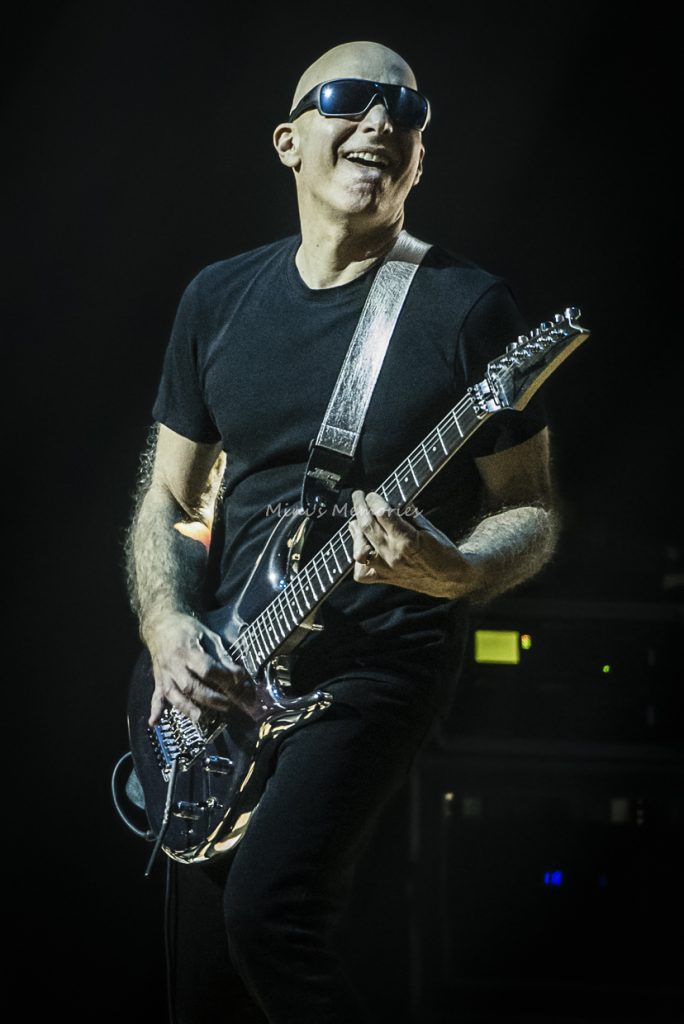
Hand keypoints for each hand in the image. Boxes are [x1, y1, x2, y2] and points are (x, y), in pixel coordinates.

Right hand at [144, 612, 250, 725]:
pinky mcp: (158, 680)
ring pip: (174, 695)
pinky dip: (155, 709)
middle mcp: (174, 664)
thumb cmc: (187, 629)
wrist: (161, 622)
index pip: (208, 669)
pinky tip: (154, 722)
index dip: (225, 678)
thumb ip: (222, 656)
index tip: (240, 683)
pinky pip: (156, 696)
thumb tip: (239, 675)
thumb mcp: (208, 636)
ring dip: (187, 708)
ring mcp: (164, 674)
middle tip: (228, 705)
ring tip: (201, 718)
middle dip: (211, 698)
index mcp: (188, 650)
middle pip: (191, 686)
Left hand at [348, 490, 480, 599]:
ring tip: (356, 522)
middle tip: (358, 497)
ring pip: (359, 550)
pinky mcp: (384, 578)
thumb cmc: (442, 551)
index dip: (374, 501)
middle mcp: (393, 554)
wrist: (450, 579)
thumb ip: (409, 515)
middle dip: (360, 507)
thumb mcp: (429, 528)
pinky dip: (358, 559)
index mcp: (407, 540)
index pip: (382, 514)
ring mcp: (386, 568)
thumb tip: (393, 502)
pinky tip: (363, 547)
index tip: (371, 494)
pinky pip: (362, 572)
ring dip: (356, 533)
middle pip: (367, 527)